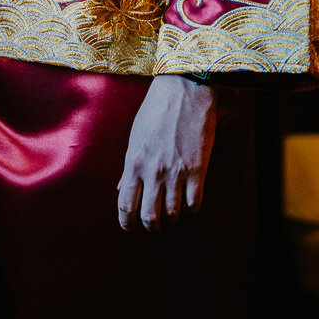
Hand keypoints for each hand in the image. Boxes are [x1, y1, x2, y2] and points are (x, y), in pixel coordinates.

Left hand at [117, 76, 217, 231]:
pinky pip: (194, 203)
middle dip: (151, 224)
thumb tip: (121, 189)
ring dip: (172, 216)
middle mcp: (153, 171)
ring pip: (172, 213)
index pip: (125, 203)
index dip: (126, 221)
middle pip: (149, 216)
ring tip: (172, 210)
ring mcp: (176, 172)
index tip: (129, 226)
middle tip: (154, 223)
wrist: (184, 91)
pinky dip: (191, 208)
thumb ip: (130, 167)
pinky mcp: (197, 170)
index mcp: (134, 162)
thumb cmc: (156, 111)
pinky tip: (189, 201)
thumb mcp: (136, 137)